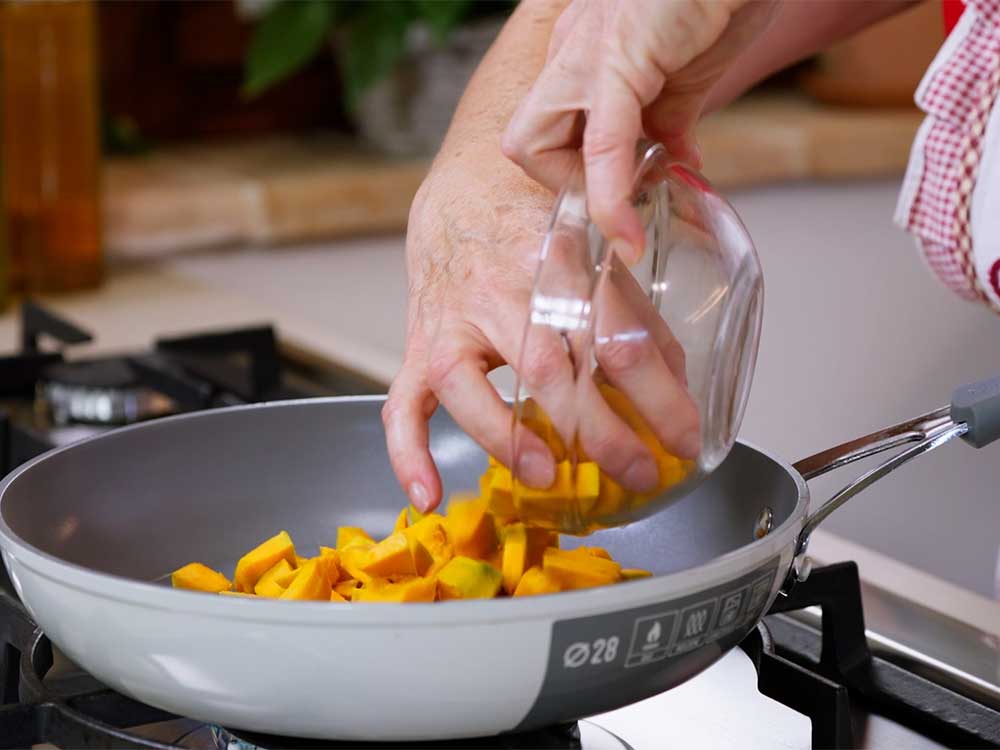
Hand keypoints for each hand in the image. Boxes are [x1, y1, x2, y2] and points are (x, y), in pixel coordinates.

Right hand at [385, 149, 698, 513]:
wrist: (466, 188)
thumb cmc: (537, 224)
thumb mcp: (598, 251)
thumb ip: (635, 314)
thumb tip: (676, 385)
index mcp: (560, 261)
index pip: (614, 336)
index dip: (657, 395)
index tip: (687, 441)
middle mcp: (501, 289)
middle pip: (545, 364)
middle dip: (597, 428)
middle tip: (639, 473)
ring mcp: (451, 321)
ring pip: (463, 382)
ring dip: (504, 434)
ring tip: (544, 476)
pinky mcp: (419, 345)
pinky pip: (403, 402)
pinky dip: (409, 452)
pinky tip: (427, 494)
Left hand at [503, 0, 775, 258]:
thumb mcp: (691, 71)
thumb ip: (670, 118)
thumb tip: (669, 161)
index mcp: (585, 54)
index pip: (550, 132)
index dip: (583, 174)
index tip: (633, 188)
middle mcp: (571, 52)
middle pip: (523, 143)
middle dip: (569, 187)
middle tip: (623, 197)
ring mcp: (586, 52)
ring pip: (534, 145)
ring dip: (581, 192)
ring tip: (629, 210)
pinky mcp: (617, 59)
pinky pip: (600, 147)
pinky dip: (610, 201)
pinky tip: (629, 233)